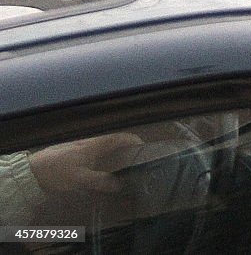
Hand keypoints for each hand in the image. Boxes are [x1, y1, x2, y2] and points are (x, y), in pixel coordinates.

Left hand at [28, 132, 143, 194]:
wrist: (32, 171)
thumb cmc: (58, 171)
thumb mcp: (81, 179)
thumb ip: (101, 181)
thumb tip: (120, 184)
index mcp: (95, 145)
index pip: (119, 137)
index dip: (134, 140)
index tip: (145, 148)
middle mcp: (91, 143)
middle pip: (113, 142)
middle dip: (127, 149)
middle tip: (137, 161)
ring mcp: (82, 148)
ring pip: (104, 148)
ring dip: (116, 154)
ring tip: (124, 168)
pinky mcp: (75, 155)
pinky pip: (96, 154)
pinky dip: (105, 159)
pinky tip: (103, 171)